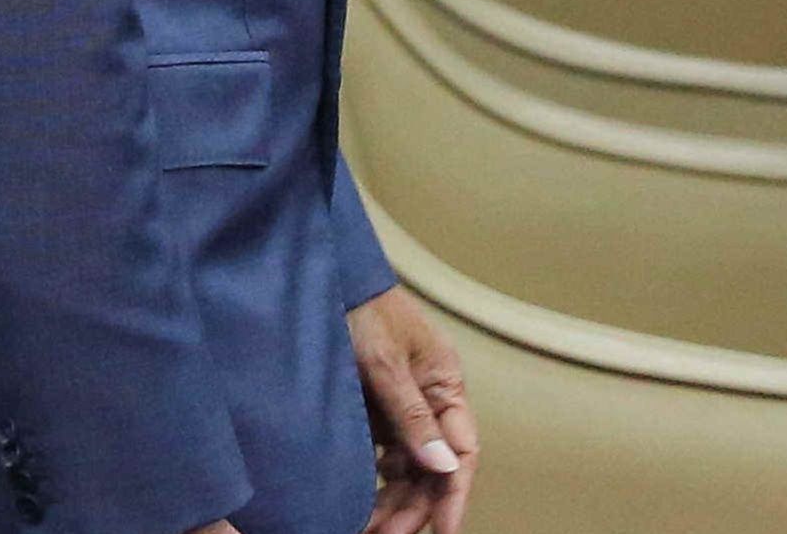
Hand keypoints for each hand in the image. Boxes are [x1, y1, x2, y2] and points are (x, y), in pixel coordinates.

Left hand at [352, 287, 474, 533]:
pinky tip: (360, 501)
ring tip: (368, 527)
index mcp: (446, 383)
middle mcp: (429, 398)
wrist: (324, 279)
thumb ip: (412, 415)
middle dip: (414, 507)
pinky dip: (375, 482)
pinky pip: (383, 457)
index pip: (462, 451)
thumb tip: (443, 466)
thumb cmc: (360, 309)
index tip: (445, 530)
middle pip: (432, 467)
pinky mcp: (374, 409)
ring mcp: (401, 406)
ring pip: (407, 467)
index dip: (455, 495)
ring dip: (393, 500)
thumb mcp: (385, 362)